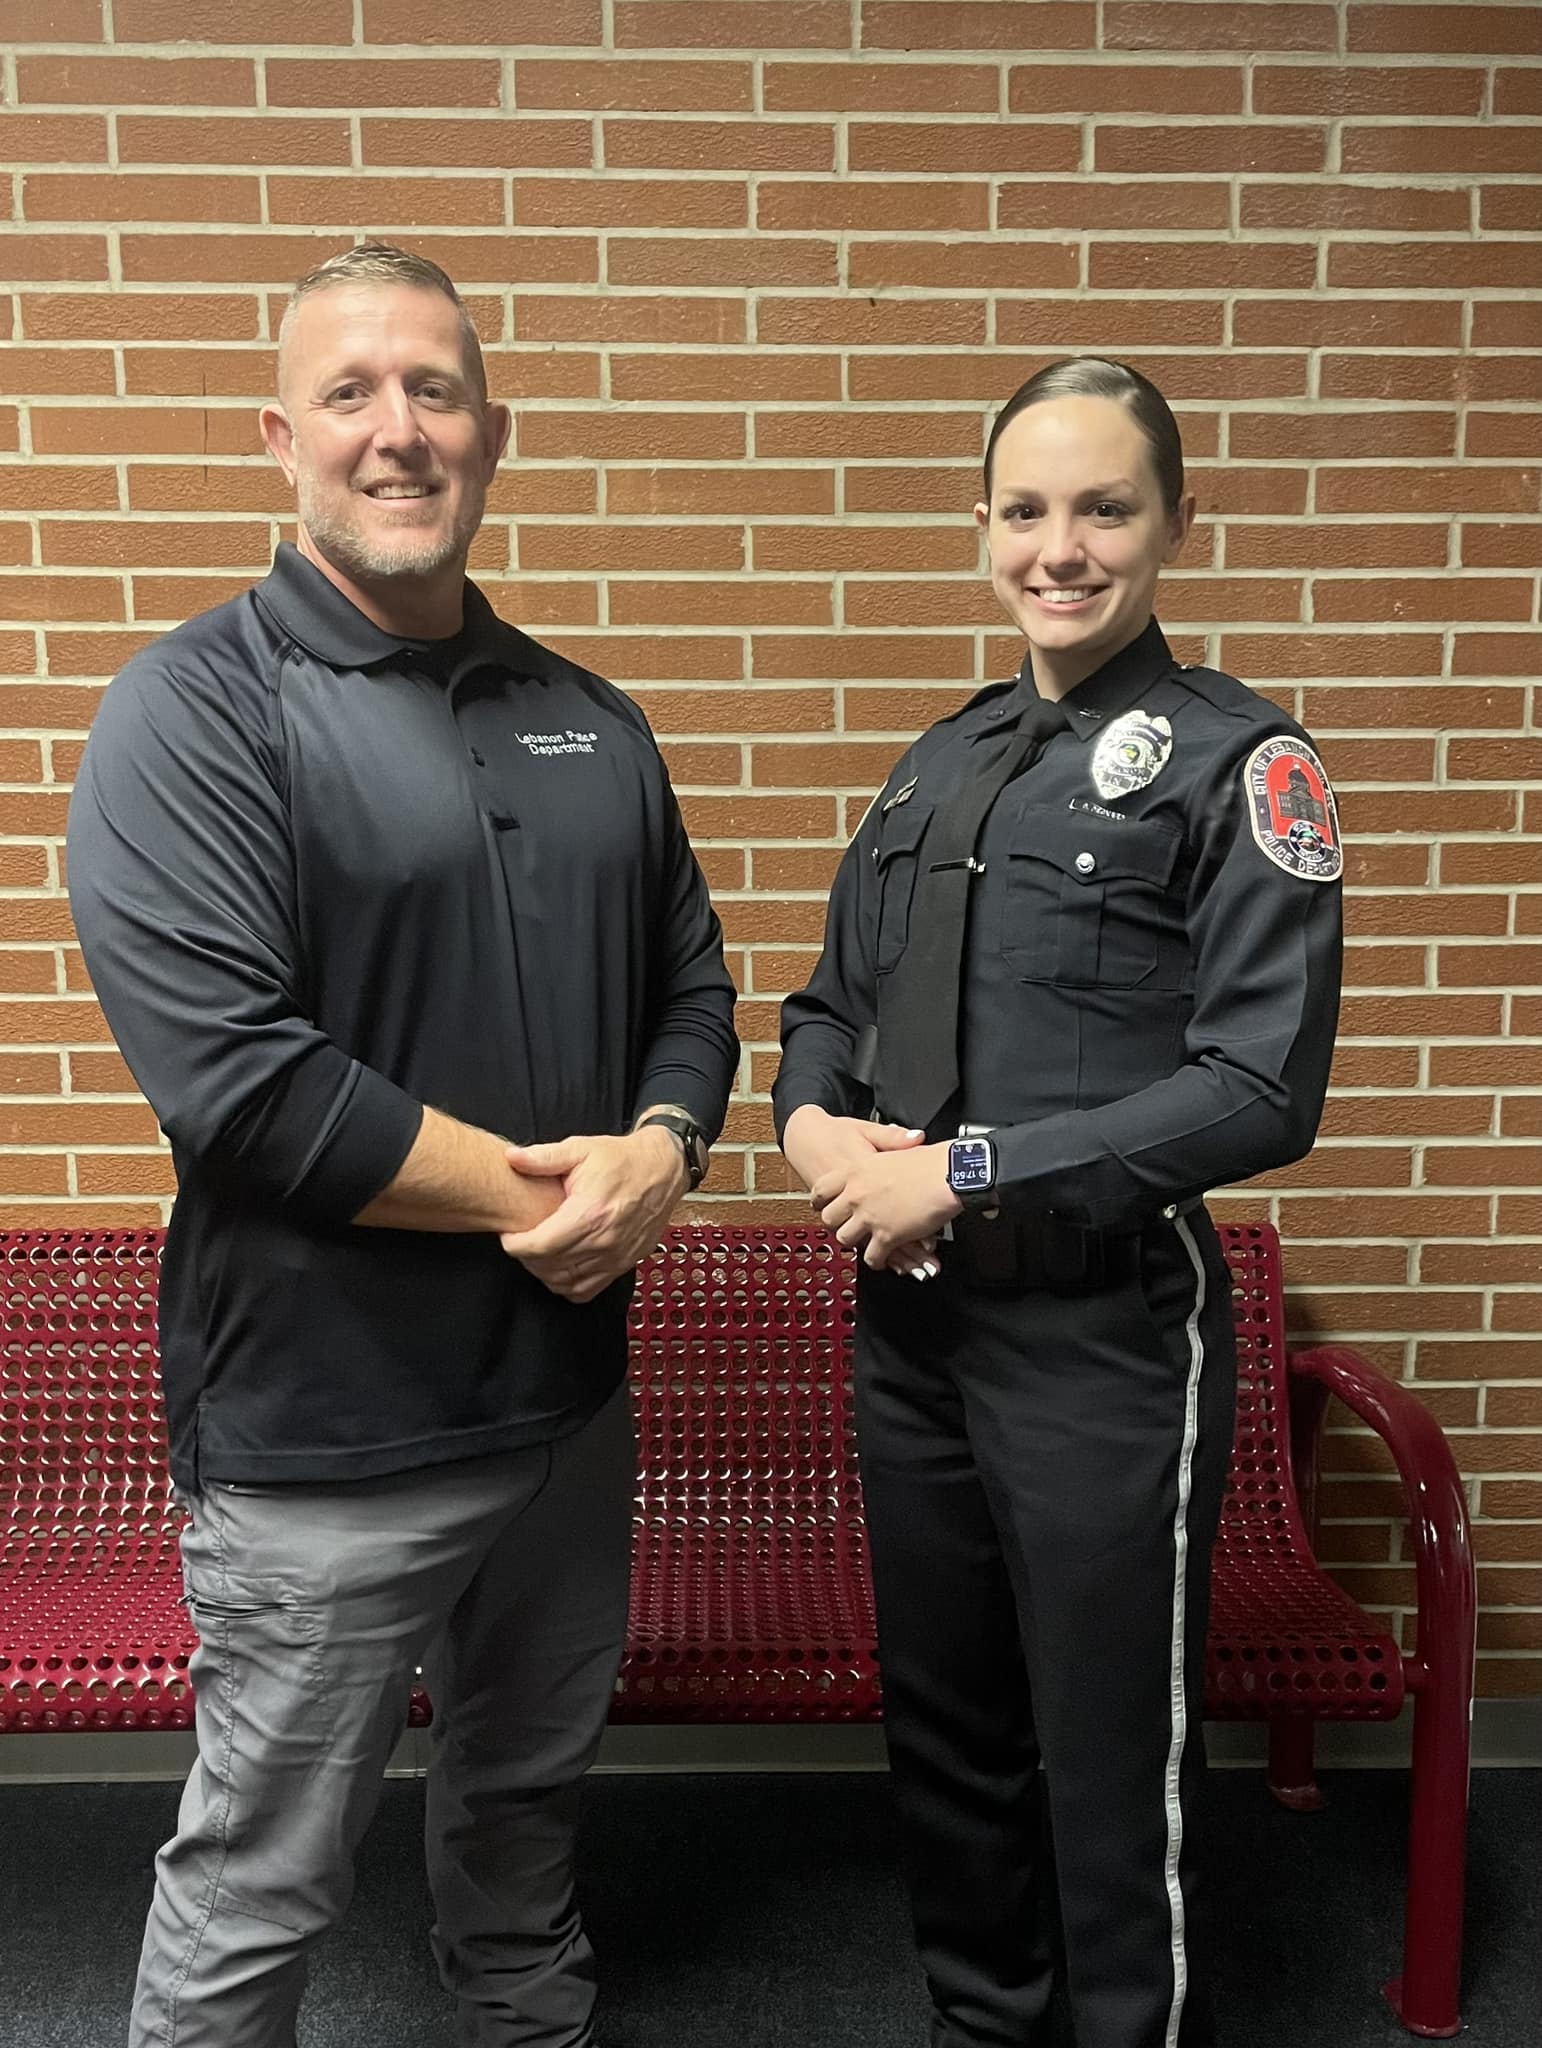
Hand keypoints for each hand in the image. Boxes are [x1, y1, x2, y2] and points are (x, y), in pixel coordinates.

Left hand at [499, 1128, 687, 1303]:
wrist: (663, 1169)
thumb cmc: (621, 1159)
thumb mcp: (581, 1149)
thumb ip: (544, 1157)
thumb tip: (511, 1158)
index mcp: (590, 1213)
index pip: (540, 1246)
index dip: (515, 1245)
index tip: (508, 1236)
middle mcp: (604, 1241)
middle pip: (549, 1266)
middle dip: (526, 1258)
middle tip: (520, 1242)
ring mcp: (616, 1257)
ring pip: (566, 1283)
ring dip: (544, 1273)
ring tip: (537, 1253)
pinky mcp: (624, 1265)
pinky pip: (587, 1291)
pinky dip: (567, 1286)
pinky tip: (560, 1267)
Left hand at [810, 1142, 961, 1271]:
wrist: (948, 1174)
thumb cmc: (929, 1161)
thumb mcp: (895, 1148)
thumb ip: (881, 1153)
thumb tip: (885, 1146)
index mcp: (856, 1171)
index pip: (822, 1189)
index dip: (820, 1201)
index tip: (823, 1205)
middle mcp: (857, 1194)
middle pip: (829, 1218)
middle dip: (837, 1224)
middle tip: (846, 1226)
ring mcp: (869, 1217)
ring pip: (845, 1239)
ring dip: (856, 1243)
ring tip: (864, 1243)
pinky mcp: (887, 1236)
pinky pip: (871, 1257)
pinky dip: (877, 1261)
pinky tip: (882, 1258)